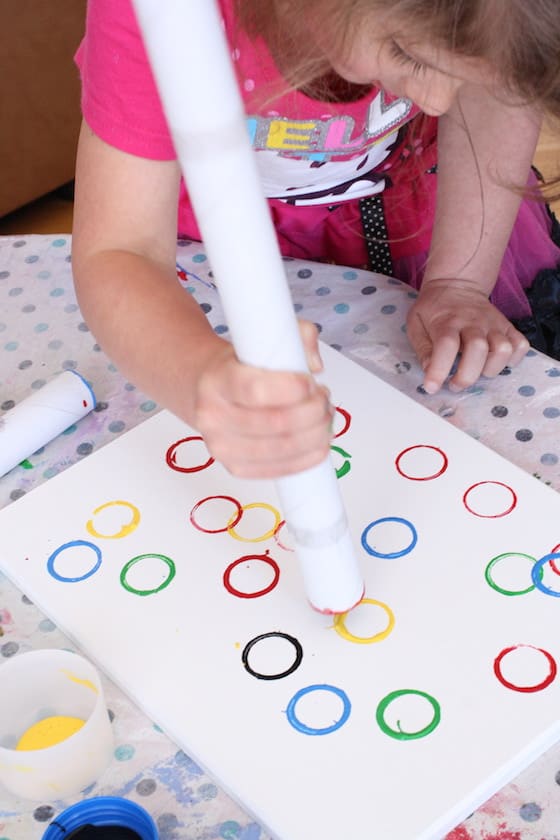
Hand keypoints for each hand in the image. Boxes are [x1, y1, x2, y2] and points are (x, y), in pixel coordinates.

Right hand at [191, 320, 331, 478]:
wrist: (203, 390)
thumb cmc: (237, 365)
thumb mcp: (260, 337)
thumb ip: (296, 336)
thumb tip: (316, 365)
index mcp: (217, 380)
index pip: (256, 390)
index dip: (293, 388)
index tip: (310, 381)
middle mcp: (213, 416)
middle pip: (278, 423)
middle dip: (314, 411)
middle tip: (324, 399)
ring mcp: (221, 447)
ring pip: (283, 448)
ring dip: (316, 434)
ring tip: (324, 417)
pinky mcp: (235, 467)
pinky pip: (279, 470)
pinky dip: (308, 458)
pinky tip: (319, 443)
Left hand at [406, 278, 529, 393]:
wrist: (457, 284)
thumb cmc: (434, 309)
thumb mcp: (415, 323)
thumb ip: (422, 347)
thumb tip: (429, 369)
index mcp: (446, 321)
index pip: (446, 345)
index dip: (439, 370)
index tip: (432, 387)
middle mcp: (473, 322)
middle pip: (478, 349)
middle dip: (467, 376)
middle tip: (455, 384)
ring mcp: (493, 324)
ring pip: (503, 349)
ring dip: (491, 368)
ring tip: (477, 371)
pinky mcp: (508, 326)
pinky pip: (520, 345)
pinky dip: (513, 360)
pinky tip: (495, 362)